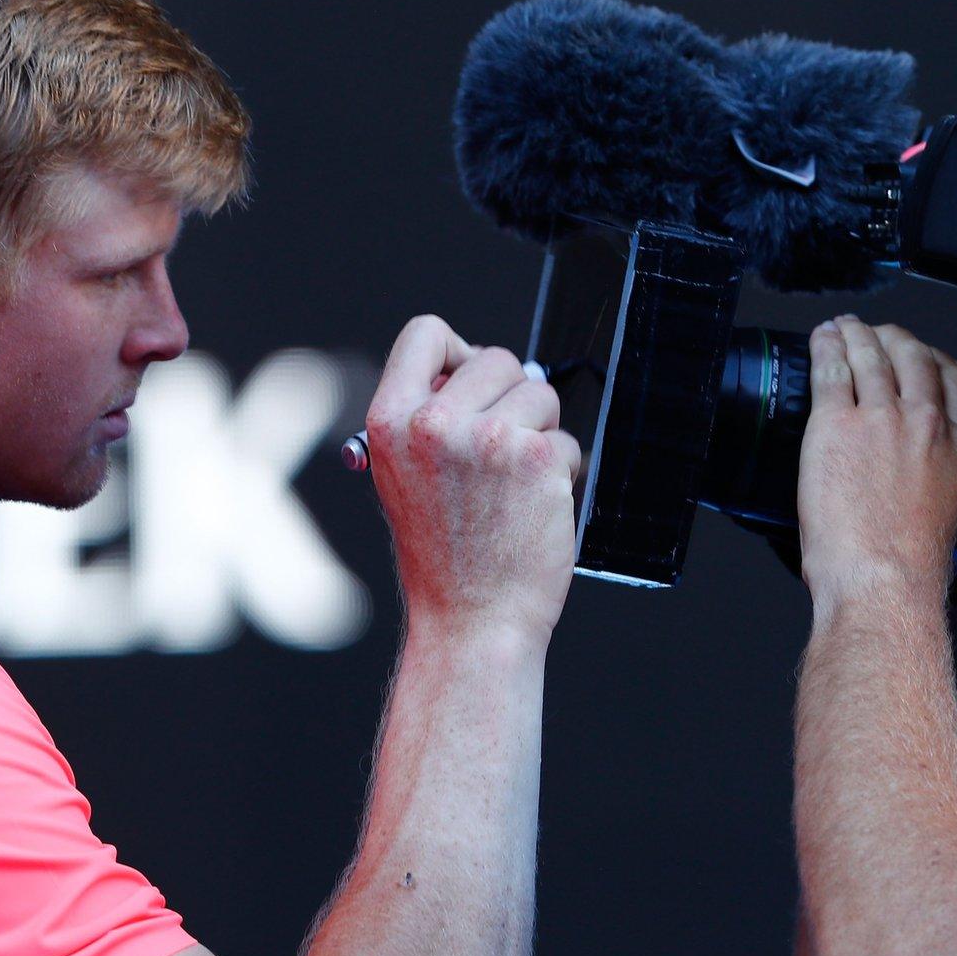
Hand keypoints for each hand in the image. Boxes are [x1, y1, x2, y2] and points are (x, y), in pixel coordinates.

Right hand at [365, 315, 581, 642]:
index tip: (466, 382)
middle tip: (498, 453)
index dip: (455, 351)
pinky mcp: (537, 458)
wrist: (473, 621)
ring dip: (539, 433)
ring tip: (513, 484)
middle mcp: (434, 424)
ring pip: (540, 394)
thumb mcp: (402, 477)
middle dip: (510, 399)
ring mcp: (488, 438)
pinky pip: (567, 438)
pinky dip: (562, 470)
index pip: (425, 334)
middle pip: (496, 358)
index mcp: (389, 421)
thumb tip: (473, 366)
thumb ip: (426, 419)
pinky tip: (534, 506)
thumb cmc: (443, 557)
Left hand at [797, 316, 956, 607]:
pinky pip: (831, 371)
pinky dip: (826, 347)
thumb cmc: (908, 565)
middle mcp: (926, 425)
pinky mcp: (836, 425)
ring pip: (872, 357)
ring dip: (857, 335)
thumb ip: (935, 477)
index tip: (923, 353)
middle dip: (895, 338)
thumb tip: (911, 473)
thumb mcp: (946, 511)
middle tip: (878, 334)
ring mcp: (882, 420)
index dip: (937, 357)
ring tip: (844, 327)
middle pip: (914, 358)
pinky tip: (822, 339)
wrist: (884, 580)